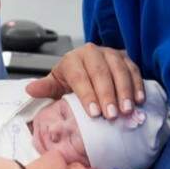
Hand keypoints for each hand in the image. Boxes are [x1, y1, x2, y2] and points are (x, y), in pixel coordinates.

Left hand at [26, 43, 144, 118]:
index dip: (87, 95)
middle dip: (107, 95)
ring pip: (119, 70)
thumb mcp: (56, 84)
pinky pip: (133, 69)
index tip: (94, 114)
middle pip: (100, 73)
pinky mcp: (125, 57)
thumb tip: (30, 90)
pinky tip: (139, 100)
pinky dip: (137, 85)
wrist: (84, 67)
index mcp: (71, 59)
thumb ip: (46, 88)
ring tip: (127, 110)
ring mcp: (110, 53)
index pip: (79, 77)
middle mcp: (91, 52)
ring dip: (124, 91)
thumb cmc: (69, 80)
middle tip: (112, 116)